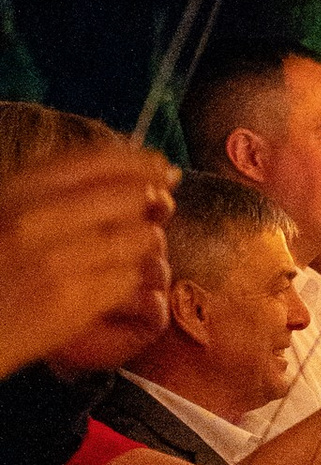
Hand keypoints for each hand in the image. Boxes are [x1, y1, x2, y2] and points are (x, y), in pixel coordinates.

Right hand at [0, 148, 173, 374]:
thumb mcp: (4, 211)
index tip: (161, 165)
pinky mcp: (72, 303)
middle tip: (159, 209)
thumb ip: (49, 192)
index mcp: (17, 191)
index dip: (138, 161)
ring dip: (144, 244)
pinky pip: (129, 280)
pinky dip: (131, 280)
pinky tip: (116, 283)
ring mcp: (57, 262)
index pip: (94, 162)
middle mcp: (37, 220)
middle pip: (128, 197)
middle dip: (150, 203)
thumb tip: (119, 175)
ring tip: (133, 250)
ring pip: (137, 240)